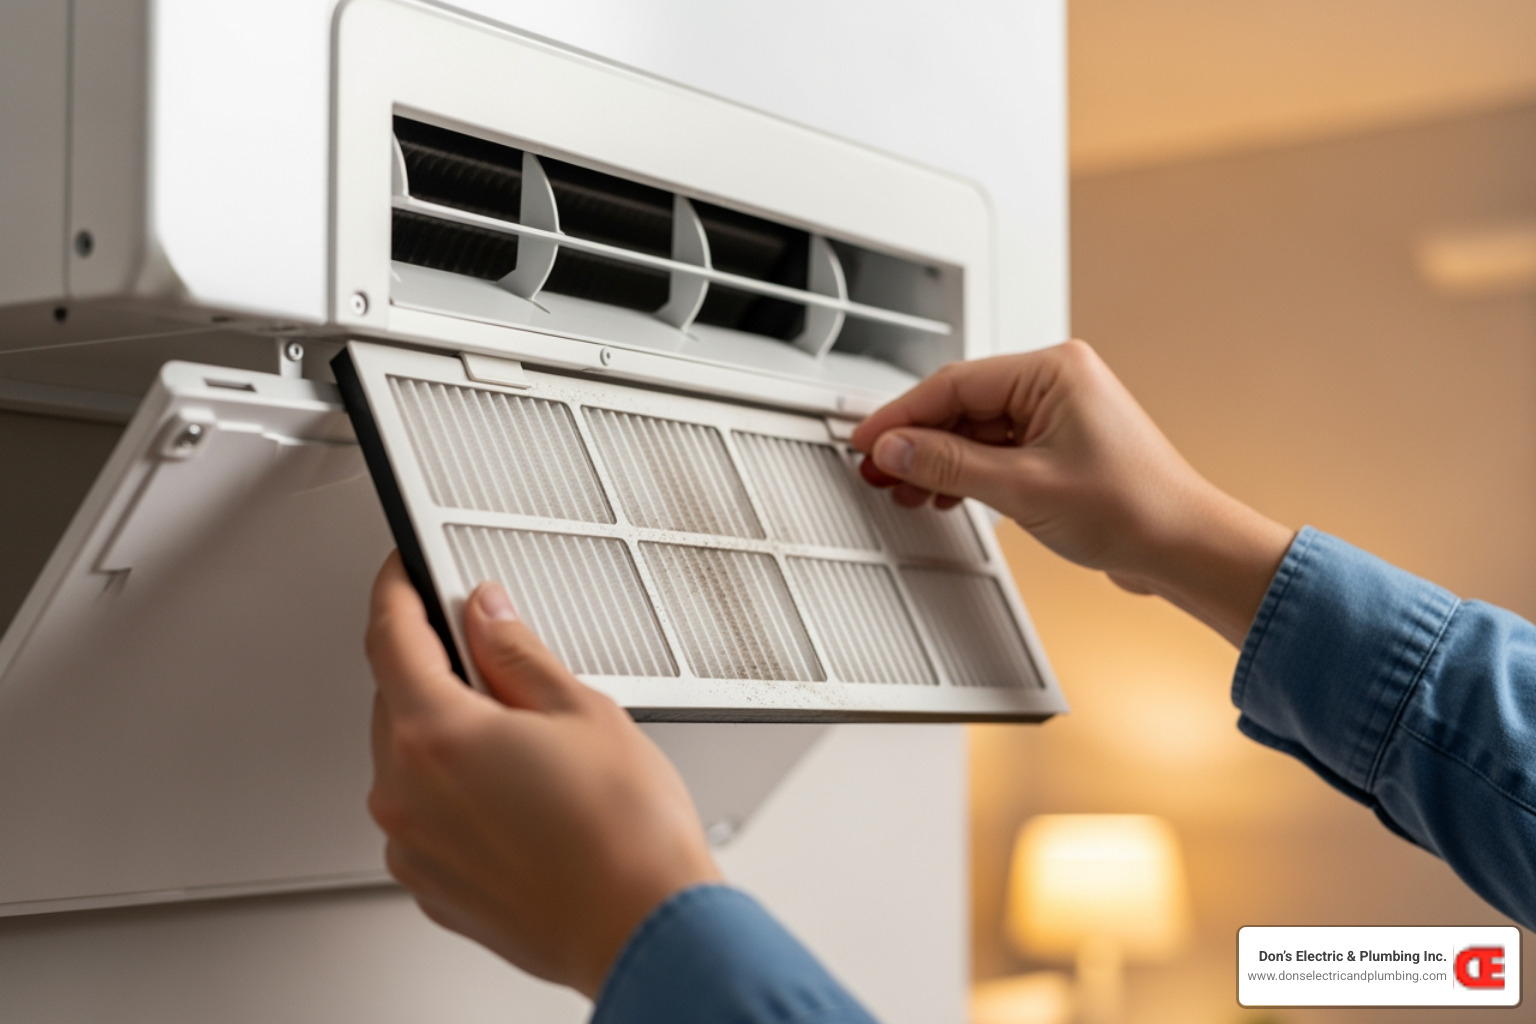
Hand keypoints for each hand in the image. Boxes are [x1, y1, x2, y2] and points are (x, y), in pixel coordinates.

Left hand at [364, 553, 720, 996]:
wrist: (644, 932)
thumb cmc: (626, 835)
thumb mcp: (582, 710)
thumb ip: (517, 652)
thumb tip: (486, 613)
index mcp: (435, 734)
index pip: (390, 636)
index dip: (397, 590)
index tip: (406, 570)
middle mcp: (404, 795)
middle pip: (396, 699)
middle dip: (438, 668)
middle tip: (497, 658)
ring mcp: (413, 848)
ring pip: (409, 761)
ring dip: (448, 735)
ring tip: (530, 744)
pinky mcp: (432, 886)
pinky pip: (426, 817)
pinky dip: (455, 793)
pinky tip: (521, 795)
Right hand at [850, 340, 1292, 645]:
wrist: (1186, 548)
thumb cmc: (1135, 509)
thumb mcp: (1022, 488)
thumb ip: (949, 465)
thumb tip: (897, 449)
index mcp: (1054, 370)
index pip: (953, 382)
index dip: (900, 415)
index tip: (865, 440)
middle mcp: (1058, 382)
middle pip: (961, 404)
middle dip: (917, 442)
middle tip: (878, 471)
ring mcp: (1060, 414)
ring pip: (976, 430)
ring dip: (939, 462)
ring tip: (907, 491)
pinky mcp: (1060, 447)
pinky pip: (998, 450)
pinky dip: (968, 473)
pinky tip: (946, 496)